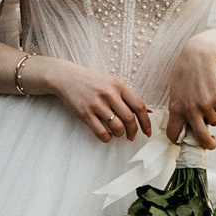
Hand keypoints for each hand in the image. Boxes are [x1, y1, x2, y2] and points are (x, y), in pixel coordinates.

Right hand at [36, 57, 153, 143]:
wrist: (67, 77)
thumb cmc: (92, 81)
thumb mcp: (112, 82)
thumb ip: (128, 96)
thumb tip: (148, 112)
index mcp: (119, 85)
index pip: (139, 106)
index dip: (146, 121)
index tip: (148, 131)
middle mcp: (109, 94)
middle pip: (129, 119)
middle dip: (133, 131)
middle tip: (132, 136)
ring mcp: (97, 104)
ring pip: (117, 127)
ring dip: (120, 134)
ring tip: (118, 133)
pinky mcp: (85, 113)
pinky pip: (101, 132)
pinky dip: (107, 138)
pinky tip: (107, 135)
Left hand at [164, 36, 215, 148]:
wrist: (199, 55)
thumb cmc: (186, 72)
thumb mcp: (176, 91)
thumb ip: (179, 107)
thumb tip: (184, 124)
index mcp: (176, 108)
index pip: (173, 133)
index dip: (178, 141)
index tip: (183, 142)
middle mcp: (190, 110)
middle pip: (201, 137)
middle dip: (208, 144)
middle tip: (211, 144)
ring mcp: (205, 105)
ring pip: (214, 122)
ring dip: (213, 116)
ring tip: (208, 101)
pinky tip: (213, 93)